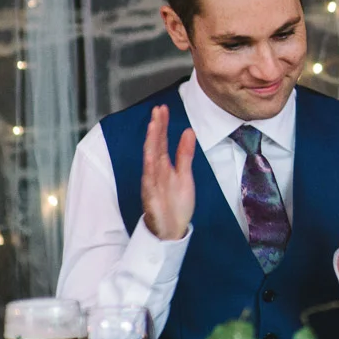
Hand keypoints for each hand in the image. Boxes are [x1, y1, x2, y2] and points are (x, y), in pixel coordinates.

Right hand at [140, 106, 195, 241]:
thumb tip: (188, 131)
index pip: (162, 141)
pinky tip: (151, 156)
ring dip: (151, 142)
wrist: (171, 230)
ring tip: (154, 125)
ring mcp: (152, 183)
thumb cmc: (176, 203)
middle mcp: (155, 171)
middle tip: (158, 109)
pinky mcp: (151, 196)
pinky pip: (149, 180)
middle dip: (156, 127)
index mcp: (163, 166)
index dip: (162, 125)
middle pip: (155, 145)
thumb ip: (185, 154)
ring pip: (150, 159)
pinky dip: (150, 167)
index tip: (163, 109)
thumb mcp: (185, 175)